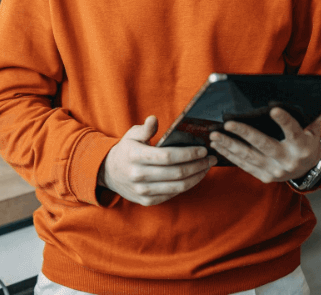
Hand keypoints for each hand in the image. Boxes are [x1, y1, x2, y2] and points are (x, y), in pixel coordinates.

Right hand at [98, 116, 216, 205]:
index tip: (203, 149)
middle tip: (211, 158)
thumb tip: (154, 119)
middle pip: (177, 173)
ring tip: (207, 167)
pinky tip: (195, 177)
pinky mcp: (148, 201)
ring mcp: (143, 191)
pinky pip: (173, 194)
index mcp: (135, 156)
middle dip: (198, 165)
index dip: (188, 154)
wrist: (109, 173)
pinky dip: (187, 186)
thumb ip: (145, 129)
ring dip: (197, 177)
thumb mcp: (131, 135)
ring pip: (178, 186)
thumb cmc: (126, 150)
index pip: (167, 157)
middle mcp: (138, 176)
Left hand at [209, 109, 320, 183]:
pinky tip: (218, 147)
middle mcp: (288, 160)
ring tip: (215, 136)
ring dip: (229, 145)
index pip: (293, 131)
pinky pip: (244, 165)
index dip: (284, 121)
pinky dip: (229, 156)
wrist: (307, 170)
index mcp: (302, 147)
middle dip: (245, 134)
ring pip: (249, 156)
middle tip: (228, 124)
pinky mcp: (264, 177)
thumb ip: (314, 117)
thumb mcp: (314, 131)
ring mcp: (275, 171)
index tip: (273, 110)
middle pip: (264, 145)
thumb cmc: (306, 143)